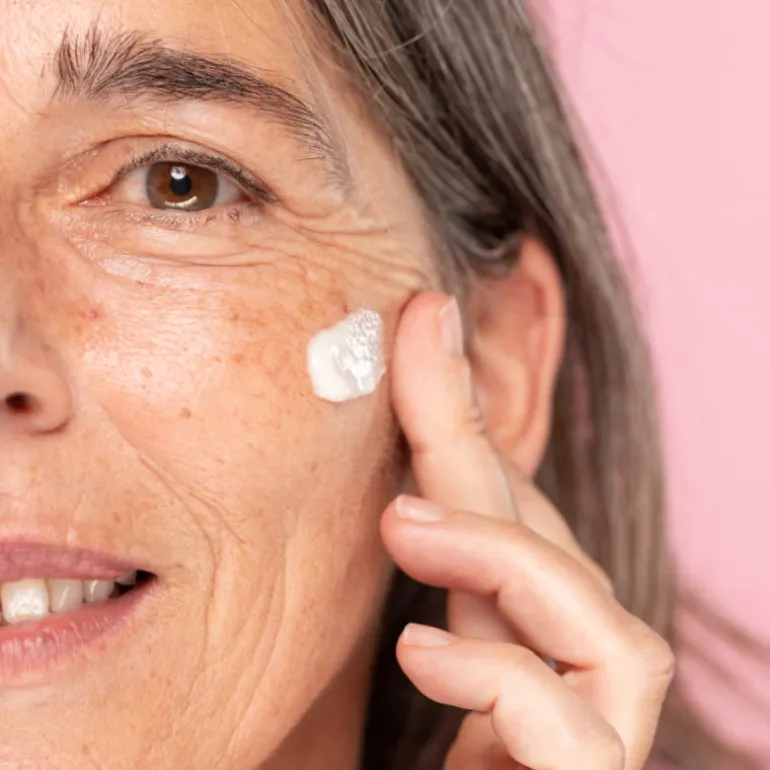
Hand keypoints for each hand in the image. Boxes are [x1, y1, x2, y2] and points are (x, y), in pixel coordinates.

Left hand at [381, 293, 673, 769]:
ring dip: (506, 557)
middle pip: (541, 542)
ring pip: (603, 625)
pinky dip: (507, 683)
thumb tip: (388, 502)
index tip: (422, 320)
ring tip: (406, 527)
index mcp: (510, 646)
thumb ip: (425, 605)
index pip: (498, 514)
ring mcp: (594, 747)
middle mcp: (566, 684)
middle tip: (419, 337)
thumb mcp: (411, 674)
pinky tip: (427, 654)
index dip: (461, 415)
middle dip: (477, 433)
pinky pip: (581, 731)